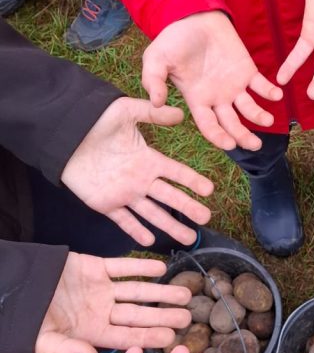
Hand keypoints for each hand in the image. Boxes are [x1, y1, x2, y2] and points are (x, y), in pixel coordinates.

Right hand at [35, 254, 192, 352]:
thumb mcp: (44, 341)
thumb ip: (68, 352)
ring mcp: (101, 289)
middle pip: (139, 314)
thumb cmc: (27, 321)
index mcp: (93, 332)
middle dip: (162, 315)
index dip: (149, 336)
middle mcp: (102, 311)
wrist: (11, 288)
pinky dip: (140, 266)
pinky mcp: (95, 268)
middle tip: (188, 317)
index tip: (171, 338)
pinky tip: (161, 268)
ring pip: (137, 291)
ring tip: (184, 293)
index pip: (128, 336)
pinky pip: (122, 267)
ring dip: (160, 291)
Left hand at [61, 97, 213, 247]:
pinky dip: (135, 231)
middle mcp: (140, 179)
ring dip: (169, 226)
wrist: (65, 136)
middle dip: (188, 208)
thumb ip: (153, 114)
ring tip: (188, 238)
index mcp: (148, 159)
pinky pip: (124, 220)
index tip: (210, 190)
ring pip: (152, 213)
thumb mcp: (126, 111)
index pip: (176, 173)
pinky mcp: (106, 204)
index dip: (193, 181)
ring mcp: (125, 194)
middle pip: (169, 197)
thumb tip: (181, 114)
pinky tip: (149, 241)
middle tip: (206, 219)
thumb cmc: (96, 120)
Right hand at [142, 11, 282, 150]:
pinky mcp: (247, 71)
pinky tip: (276, 95)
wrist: (192, 16)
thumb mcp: (155, 59)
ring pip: (249, 109)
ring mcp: (234, 86)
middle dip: (243, 137)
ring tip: (267, 120)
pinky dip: (270, 91)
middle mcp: (217, 98)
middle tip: (255, 145)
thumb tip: (156, 103)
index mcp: (197, 100)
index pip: (209, 126)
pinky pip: (261, 85)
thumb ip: (154, 81)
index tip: (229, 145)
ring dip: (259, 117)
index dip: (219, 137)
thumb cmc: (172, 40)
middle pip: (232, 125)